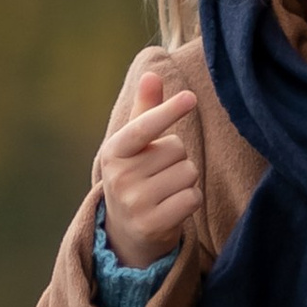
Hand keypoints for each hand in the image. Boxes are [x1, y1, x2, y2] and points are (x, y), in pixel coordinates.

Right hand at [98, 61, 202, 265]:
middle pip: (177, 149)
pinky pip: (193, 197)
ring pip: (189, 172)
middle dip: (177, 158)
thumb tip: (151, 74)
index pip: (143, 127)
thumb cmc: (135, 176)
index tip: (190, 97)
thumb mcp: (134, 145)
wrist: (126, 231)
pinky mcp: (153, 225)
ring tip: (165, 190)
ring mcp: (135, 203)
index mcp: (113, 152)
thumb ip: (145, 110)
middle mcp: (120, 178)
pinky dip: (191, 199)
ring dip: (186, 180)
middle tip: (159, 174)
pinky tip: (173, 207)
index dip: (167, 111)